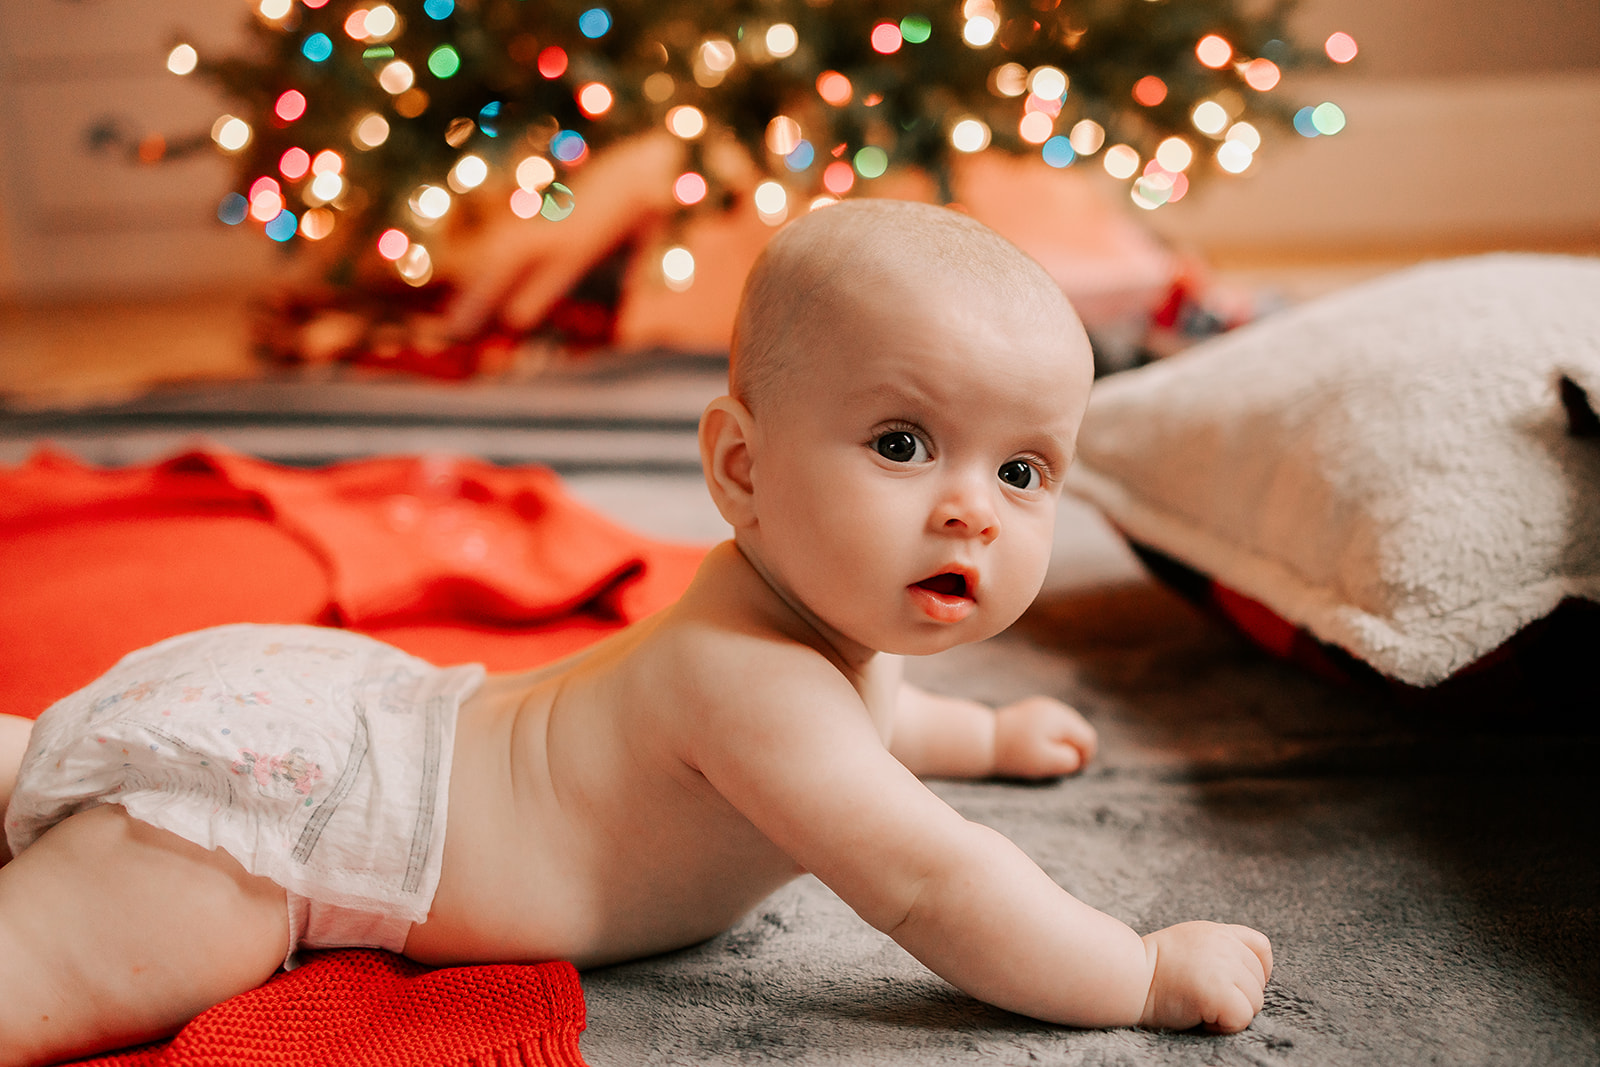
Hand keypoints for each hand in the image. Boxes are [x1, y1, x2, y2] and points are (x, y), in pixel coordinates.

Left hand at [991, 696, 1096, 778]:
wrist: (983, 739)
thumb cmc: (1015, 753)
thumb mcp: (1046, 762)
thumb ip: (1069, 759)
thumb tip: (1079, 756)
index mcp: (1061, 718)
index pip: (1088, 738)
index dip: (1085, 757)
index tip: (1070, 771)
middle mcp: (1054, 708)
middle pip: (1078, 731)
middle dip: (1074, 748)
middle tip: (1057, 766)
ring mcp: (1042, 706)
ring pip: (1065, 727)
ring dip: (1062, 742)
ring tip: (1045, 756)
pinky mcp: (1032, 710)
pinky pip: (1051, 724)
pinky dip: (1050, 736)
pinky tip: (1035, 747)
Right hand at [1139, 921, 1273, 1032]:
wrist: (1128, 976)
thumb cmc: (1151, 967)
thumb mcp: (1188, 941)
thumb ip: (1216, 948)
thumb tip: (1242, 970)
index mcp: (1218, 932)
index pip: (1261, 947)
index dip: (1257, 971)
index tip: (1235, 984)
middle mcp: (1225, 945)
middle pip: (1259, 982)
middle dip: (1238, 996)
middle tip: (1203, 997)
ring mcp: (1225, 967)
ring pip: (1254, 1002)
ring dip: (1230, 1012)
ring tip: (1199, 1005)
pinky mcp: (1220, 992)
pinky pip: (1242, 1017)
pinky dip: (1224, 1026)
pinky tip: (1201, 1017)